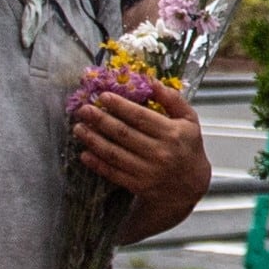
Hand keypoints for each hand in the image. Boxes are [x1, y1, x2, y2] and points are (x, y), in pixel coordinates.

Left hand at [75, 75, 207, 200]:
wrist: (190, 186)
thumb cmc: (187, 148)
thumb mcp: (189, 120)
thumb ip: (172, 99)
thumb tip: (152, 81)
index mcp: (172, 133)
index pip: (140, 117)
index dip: (119, 106)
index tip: (103, 96)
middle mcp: (159, 152)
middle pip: (123, 133)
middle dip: (100, 120)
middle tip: (83, 110)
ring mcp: (148, 171)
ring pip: (114, 153)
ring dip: (93, 140)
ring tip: (78, 128)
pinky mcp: (138, 185)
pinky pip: (113, 173)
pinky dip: (97, 163)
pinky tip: (85, 154)